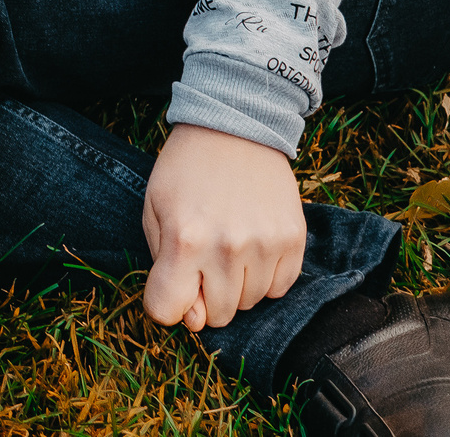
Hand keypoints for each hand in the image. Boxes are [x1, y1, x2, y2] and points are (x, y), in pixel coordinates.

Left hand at [142, 124, 307, 331]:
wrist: (234, 127)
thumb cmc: (186, 171)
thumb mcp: (154, 210)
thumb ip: (164, 269)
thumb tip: (193, 321)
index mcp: (185, 239)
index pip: (167, 310)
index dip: (165, 303)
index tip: (170, 283)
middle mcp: (228, 247)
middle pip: (216, 315)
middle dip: (204, 296)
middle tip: (202, 256)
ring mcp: (266, 245)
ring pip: (250, 304)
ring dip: (236, 285)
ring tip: (228, 243)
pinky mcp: (294, 240)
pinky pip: (280, 289)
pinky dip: (265, 277)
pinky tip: (252, 244)